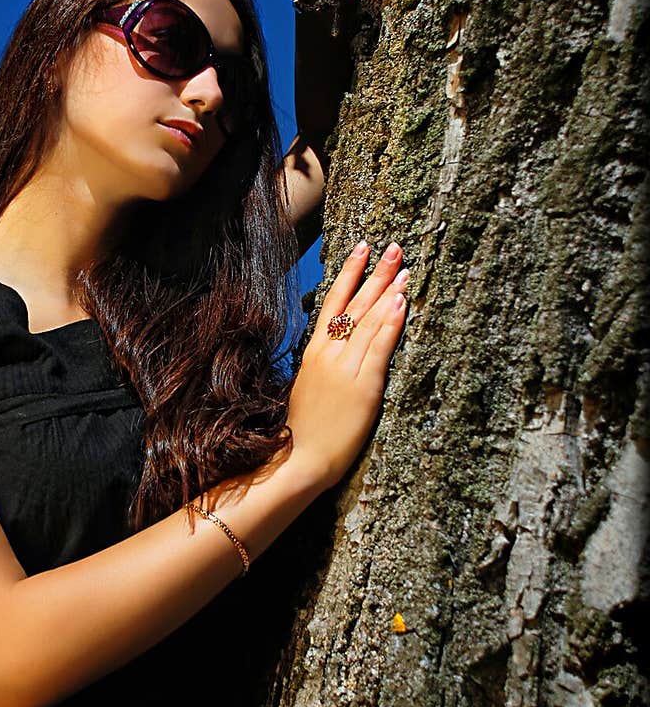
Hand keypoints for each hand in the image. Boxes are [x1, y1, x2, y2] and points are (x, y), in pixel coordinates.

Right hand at [286, 241, 408, 490]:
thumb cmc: (304, 432)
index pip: (333, 303)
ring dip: (390, 291)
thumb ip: (323, 367)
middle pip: (355, 304)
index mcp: (314, 353)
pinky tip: (403, 302)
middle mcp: (328, 354)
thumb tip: (335, 352)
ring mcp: (345, 368)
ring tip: (406, 268)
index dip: (349, 273)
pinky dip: (392, 322)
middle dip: (377, 273)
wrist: (300, 459)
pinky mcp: (363, 385)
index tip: (362, 248)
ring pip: (370, 320)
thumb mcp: (308, 389)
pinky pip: (380, 346)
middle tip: (395, 247)